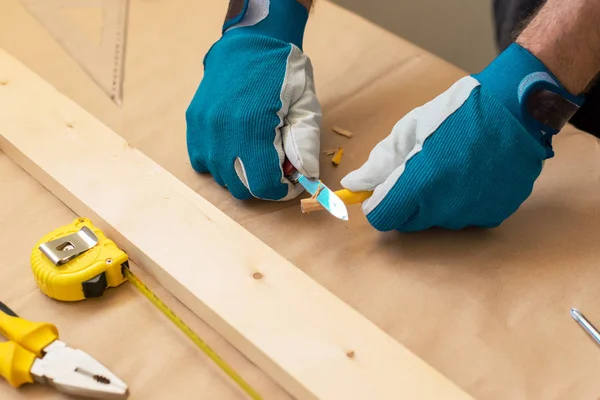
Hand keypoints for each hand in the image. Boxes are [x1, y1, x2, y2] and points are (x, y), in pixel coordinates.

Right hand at [185, 0, 320, 200]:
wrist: (249, 43)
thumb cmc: (283, 72)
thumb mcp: (306, 104)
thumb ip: (306, 144)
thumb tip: (305, 176)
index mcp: (253, 127)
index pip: (263, 185)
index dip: (280, 191)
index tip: (290, 183)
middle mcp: (222, 132)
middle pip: (240, 188)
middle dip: (262, 184)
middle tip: (276, 166)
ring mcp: (203, 129)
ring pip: (220, 178)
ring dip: (241, 175)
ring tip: (256, 152)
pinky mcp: (193, 125)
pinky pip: (202, 163)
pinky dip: (220, 164)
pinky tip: (235, 147)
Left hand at [341, 43, 583, 231]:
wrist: (517, 108)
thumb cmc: (458, 113)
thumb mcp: (410, 130)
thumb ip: (380, 163)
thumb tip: (354, 185)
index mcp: (419, 185)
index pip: (384, 218)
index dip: (380, 204)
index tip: (383, 191)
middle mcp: (445, 207)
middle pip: (410, 221)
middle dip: (407, 202)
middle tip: (420, 172)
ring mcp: (472, 214)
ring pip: (440, 220)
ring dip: (437, 202)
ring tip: (452, 168)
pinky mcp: (496, 214)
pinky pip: (467, 216)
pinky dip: (464, 202)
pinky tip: (474, 175)